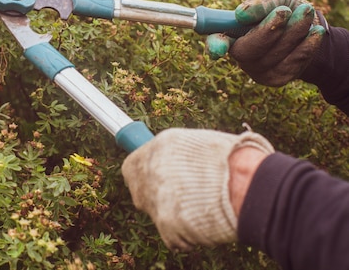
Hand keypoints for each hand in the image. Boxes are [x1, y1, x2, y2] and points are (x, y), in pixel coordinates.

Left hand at [121, 128, 273, 250]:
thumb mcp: (199, 144)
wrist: (248, 183)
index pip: (131, 167)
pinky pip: (171, 236)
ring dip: (173, 216)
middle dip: (155, 197)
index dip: (142, 175)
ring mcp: (156, 199)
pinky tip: (204, 223)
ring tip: (201, 208)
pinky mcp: (166, 225)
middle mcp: (151, 170)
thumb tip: (171, 161)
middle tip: (180, 199)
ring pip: (156, 214)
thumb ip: (178, 155)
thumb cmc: (233, 160)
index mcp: (159, 146)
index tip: (151, 180)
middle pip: (139, 192)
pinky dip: (185, 235)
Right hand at [207, 0, 325, 85]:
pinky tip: (315, 32)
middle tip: (284, 11)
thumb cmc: (284, 10)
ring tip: (306, 11)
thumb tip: (242, 14)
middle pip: (246, 51)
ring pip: (273, 55)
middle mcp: (240, 55)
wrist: (310, 28)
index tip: (218, 48)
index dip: (214, 45)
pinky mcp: (276, 79)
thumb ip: (260, 3)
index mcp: (231, 33)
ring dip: (293, 31)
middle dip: (267, 31)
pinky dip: (306, 45)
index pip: (215, 40)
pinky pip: (291, 63)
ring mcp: (256, 70)